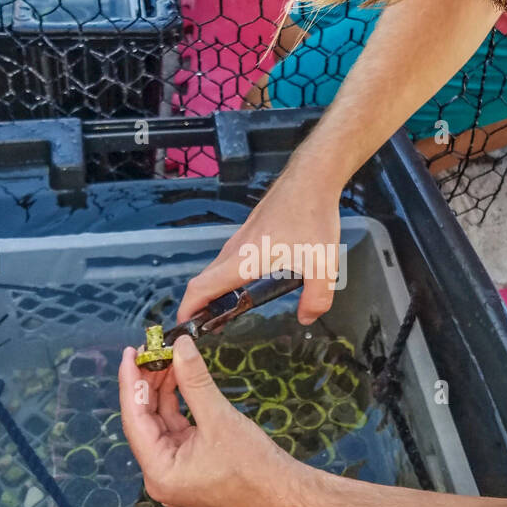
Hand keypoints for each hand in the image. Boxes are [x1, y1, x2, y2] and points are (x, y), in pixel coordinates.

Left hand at [118, 333, 302, 506]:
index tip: (130, 352)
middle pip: (144, 422)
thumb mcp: (220, 418)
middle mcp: (161, 476)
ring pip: (161, 424)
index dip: (131, 382)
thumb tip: (180, 346)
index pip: (134, 420)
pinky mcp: (192, 467)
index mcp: (159, 472)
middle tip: (153, 349)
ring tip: (169, 359)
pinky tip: (181, 381)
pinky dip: (178, 406)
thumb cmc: (255, 467)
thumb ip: (194, 381)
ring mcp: (176, 473)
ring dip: (164, 392)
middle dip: (148, 384)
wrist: (287, 498)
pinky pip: (177, 431)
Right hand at [175, 163, 342, 324]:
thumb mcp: (322, 264)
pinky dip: (225, 278)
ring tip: (223, 313)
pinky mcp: (250, 232)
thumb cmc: (312, 216)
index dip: (188, 308)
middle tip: (206, 327)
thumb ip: (316, 297)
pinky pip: (228, 260)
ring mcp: (241, 239)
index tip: (184, 326)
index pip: (203, 287)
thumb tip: (306, 318)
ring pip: (217, 269)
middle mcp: (236, 249)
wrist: (311, 178)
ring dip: (212, 291)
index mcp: (244, 260)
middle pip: (205, 281)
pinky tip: (245, 286)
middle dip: (198, 306)